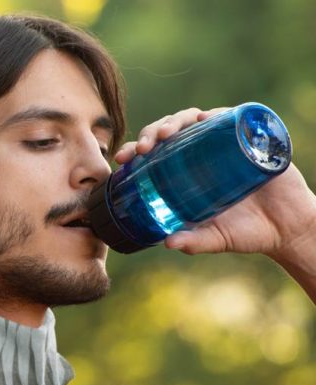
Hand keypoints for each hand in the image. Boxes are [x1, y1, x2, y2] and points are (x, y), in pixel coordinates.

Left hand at [114, 107, 315, 259]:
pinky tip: (206, 118)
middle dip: (152, 133)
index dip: (136, 151)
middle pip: (171, 131)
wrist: (288, 229)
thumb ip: (193, 242)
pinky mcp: (254, 139)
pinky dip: (219, 114)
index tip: (122, 159)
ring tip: (166, 134)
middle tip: (143, 148)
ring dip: (177, 120)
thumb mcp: (215, 239)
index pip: (155, 154)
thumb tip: (168, 243)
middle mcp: (204, 155)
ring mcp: (228, 145)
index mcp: (186, 174)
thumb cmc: (246, 233)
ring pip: (197, 119)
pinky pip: (235, 118)